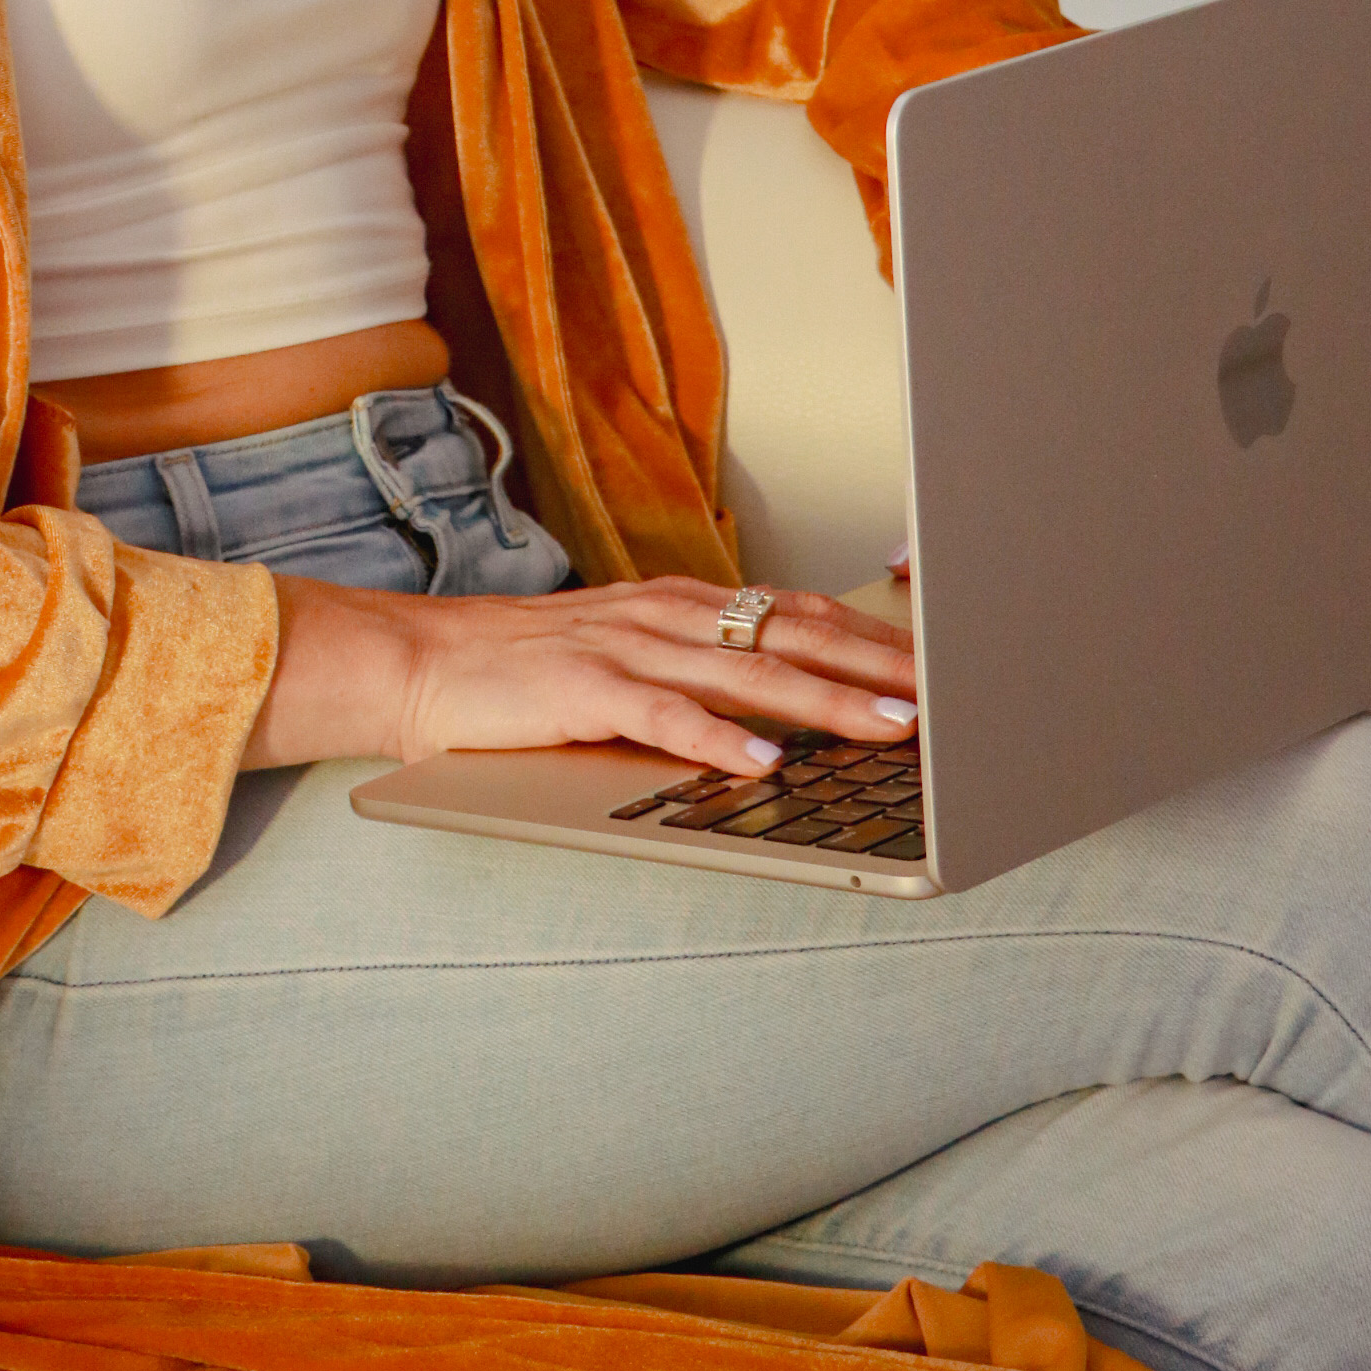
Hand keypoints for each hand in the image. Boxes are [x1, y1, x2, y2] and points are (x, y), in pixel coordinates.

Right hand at [241, 568, 916, 776]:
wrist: (421, 662)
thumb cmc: (528, 675)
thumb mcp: (629, 661)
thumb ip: (700, 676)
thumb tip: (790, 716)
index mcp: (682, 605)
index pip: (799, 614)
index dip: (874, 637)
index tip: (941, 664)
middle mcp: (666, 614)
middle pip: (794, 637)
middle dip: (879, 669)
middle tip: (949, 699)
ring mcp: (626, 647)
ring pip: (748, 673)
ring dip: (826, 703)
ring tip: (890, 730)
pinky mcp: (583, 688)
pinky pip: (663, 715)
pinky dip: (718, 740)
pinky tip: (763, 765)